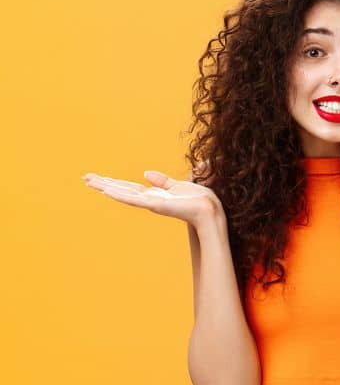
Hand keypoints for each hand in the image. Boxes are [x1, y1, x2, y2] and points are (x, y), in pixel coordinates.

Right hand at [83, 166, 220, 225]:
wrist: (210, 211)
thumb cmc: (198, 200)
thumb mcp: (177, 185)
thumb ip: (162, 181)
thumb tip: (145, 173)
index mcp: (153, 194)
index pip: (128, 187)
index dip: (112, 181)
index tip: (96, 177)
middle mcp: (149, 199)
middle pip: (121, 189)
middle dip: (103, 183)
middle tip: (84, 178)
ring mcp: (151, 203)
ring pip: (124, 194)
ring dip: (106, 187)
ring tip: (90, 182)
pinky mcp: (156, 205)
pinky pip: (135, 199)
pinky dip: (121, 195)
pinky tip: (107, 190)